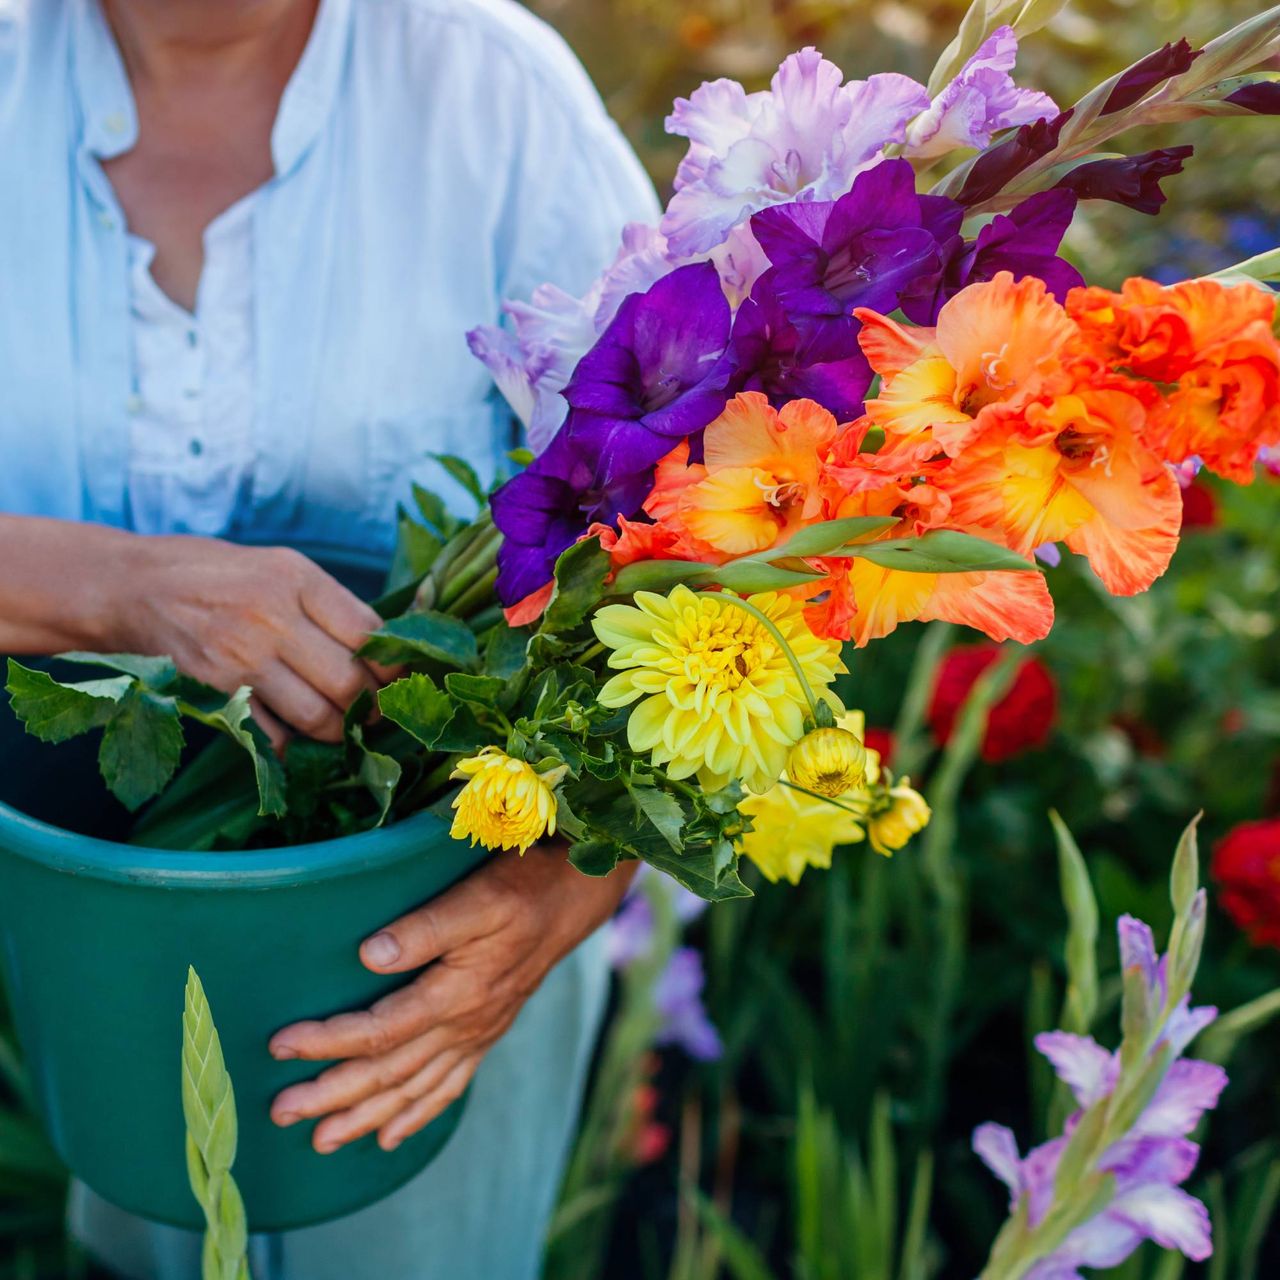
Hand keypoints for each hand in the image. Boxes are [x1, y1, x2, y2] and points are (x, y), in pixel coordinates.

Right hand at [110, 537, 388, 748]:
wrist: (130, 587)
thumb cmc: (216, 575)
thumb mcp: (280, 567)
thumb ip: (330, 605)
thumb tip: (386, 651)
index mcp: (297, 579)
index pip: (371, 635)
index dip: (393, 667)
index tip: (397, 680)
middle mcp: (272, 616)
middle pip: (351, 682)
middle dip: (373, 707)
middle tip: (375, 712)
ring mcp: (241, 657)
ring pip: (318, 716)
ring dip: (340, 731)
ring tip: (344, 727)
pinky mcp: (214, 692)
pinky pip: (273, 737)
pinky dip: (292, 745)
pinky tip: (297, 736)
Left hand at [267, 846, 637, 1152]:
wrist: (575, 895)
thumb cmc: (523, 887)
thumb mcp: (477, 897)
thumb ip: (425, 928)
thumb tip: (370, 956)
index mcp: (459, 992)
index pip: (380, 1030)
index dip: (327, 1042)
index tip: (279, 1045)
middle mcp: (467, 1024)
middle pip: (390, 1072)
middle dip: (333, 1096)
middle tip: (280, 1113)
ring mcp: (479, 1033)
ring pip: (415, 1089)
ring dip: (366, 1117)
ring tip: (322, 1141)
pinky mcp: (488, 1031)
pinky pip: (449, 1086)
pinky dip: (418, 1116)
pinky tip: (390, 1137)